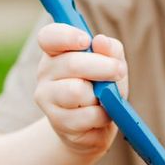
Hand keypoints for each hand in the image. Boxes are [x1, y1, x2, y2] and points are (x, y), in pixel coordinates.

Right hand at [35, 23, 128, 155]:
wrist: (94, 127)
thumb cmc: (102, 88)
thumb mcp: (112, 64)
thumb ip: (110, 50)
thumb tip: (101, 41)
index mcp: (55, 52)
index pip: (48, 37)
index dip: (66, 36)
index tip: (86, 41)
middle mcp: (45, 73)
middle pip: (71, 64)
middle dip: (102, 67)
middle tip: (119, 71)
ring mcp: (47, 99)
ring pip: (76, 91)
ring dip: (100, 95)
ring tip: (104, 98)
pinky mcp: (58, 122)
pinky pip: (87, 115)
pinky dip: (102, 115)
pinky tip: (102, 115)